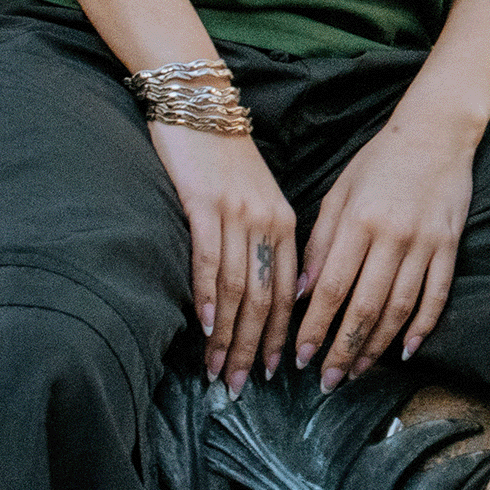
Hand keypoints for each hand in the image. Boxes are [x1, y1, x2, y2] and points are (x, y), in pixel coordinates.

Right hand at [149, 125, 297, 394]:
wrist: (199, 101)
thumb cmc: (223, 154)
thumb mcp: (256, 197)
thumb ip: (262, 239)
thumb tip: (258, 292)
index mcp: (286, 223)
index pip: (290, 294)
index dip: (282, 337)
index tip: (274, 372)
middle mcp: (268, 222)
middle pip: (267, 300)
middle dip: (254, 349)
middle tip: (241, 387)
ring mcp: (238, 214)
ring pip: (239, 288)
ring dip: (228, 336)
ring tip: (218, 370)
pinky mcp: (206, 204)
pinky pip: (211, 260)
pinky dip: (209, 297)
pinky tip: (206, 326)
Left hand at [295, 108, 476, 391]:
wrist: (435, 134)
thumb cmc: (378, 162)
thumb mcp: (338, 193)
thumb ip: (320, 242)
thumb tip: (303, 292)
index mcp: (358, 222)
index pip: (332, 288)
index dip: (315, 327)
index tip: (299, 357)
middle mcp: (392, 237)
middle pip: (364, 308)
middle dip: (342, 350)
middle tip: (326, 381)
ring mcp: (425, 245)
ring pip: (398, 310)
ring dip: (376, 347)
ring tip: (356, 372)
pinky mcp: (449, 248)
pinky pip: (436, 297)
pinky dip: (421, 327)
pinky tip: (404, 351)